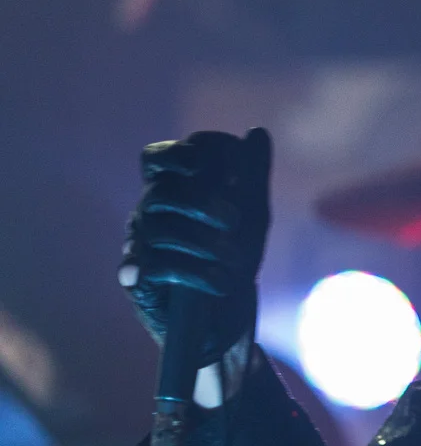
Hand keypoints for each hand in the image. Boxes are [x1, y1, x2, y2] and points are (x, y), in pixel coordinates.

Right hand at [119, 129, 271, 368]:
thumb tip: (257, 131)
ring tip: (234, 263)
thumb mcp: (253, 214)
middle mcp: (150, 212)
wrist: (229, 314)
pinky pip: (151, 267)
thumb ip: (253, 174)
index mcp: (174, 189)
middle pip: (161, 191)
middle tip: (235, 221)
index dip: (180, 153)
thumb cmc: (236, 255)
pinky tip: (212, 282)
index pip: (158, 157)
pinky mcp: (138, 278)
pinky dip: (187, 273)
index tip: (207, 165)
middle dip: (200, 202)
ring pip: (159, 229)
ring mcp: (140, 244)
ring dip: (204, 244)